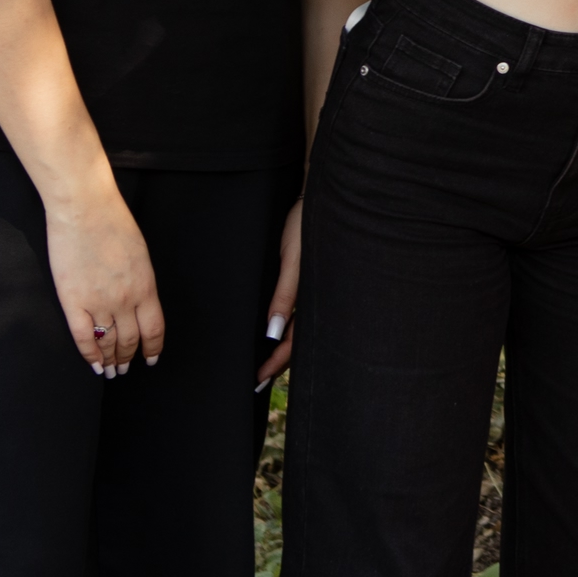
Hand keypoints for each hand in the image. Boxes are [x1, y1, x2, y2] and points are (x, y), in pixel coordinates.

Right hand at [45, 185, 164, 377]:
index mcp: (146, 286)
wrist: (85, 210)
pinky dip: (90, 355)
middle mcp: (125, 299)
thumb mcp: (140, 254)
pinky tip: (93, 365)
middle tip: (125, 368)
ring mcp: (98, 302)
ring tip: (110, 371)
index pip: (154, 329)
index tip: (150, 360)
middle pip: (130, 339)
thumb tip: (139, 302)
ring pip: (108, 342)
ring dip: (111, 360)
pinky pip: (83, 337)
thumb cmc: (114, 224)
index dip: (152, 348)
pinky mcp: (72, 301)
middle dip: (128, 357)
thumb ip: (141, 281)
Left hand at [256, 198, 301, 387]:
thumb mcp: (293, 260)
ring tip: (266, 363)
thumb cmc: (305, 225)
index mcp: (313, 297)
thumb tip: (272, 333)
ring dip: (282, 346)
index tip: (257, 378)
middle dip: (280, 361)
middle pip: (297, 340)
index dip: (276, 362)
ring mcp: (311, 289)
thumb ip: (285, 295)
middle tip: (258, 380)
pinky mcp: (306, 279)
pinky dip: (286, 326)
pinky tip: (276, 331)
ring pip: (298, 328)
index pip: (294, 342)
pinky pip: (297, 311)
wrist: (320, 196)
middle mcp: (313, 297)